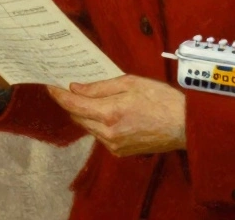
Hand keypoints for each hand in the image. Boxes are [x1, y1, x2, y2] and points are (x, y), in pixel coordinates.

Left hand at [47, 75, 185, 156]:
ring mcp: (114, 145)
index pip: (74, 106)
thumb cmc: (161, 99)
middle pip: (78, 118)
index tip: (50, 86)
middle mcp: (108, 133)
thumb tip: (76, 88)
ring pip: (89, 128)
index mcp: (110, 113)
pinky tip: (108, 113)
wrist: (184, 126)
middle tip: (69, 88)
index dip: (59, 95)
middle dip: (72, 103)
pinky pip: (101, 136)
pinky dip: (99, 124)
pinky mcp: (120, 152)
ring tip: (92, 99)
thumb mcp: (130, 83)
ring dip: (86, 114)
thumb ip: (100, 87)